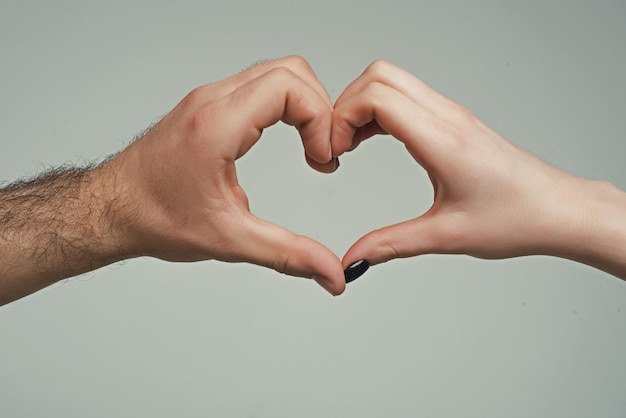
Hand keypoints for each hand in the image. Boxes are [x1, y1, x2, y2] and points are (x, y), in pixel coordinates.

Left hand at [107, 56, 344, 294]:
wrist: (112, 208)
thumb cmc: (154, 217)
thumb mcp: (228, 240)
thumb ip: (287, 254)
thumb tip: (330, 272)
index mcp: (216, 126)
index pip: (288, 87)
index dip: (319, 118)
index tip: (323, 157)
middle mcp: (212, 101)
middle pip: (289, 72)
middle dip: (320, 109)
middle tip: (323, 152)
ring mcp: (209, 99)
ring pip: (276, 73)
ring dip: (305, 106)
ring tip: (311, 149)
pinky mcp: (208, 105)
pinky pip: (260, 86)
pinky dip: (286, 107)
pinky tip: (289, 140)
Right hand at [332, 61, 625, 278]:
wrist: (559, 210)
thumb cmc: (516, 218)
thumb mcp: (446, 237)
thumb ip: (390, 245)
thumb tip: (353, 258)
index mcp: (443, 140)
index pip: (377, 96)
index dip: (342, 118)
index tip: (334, 153)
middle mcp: (447, 117)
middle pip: (379, 76)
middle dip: (345, 106)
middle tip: (337, 146)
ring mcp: (451, 114)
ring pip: (392, 81)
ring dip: (361, 107)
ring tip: (350, 146)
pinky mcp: (453, 121)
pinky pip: (406, 97)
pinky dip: (379, 111)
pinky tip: (372, 141)